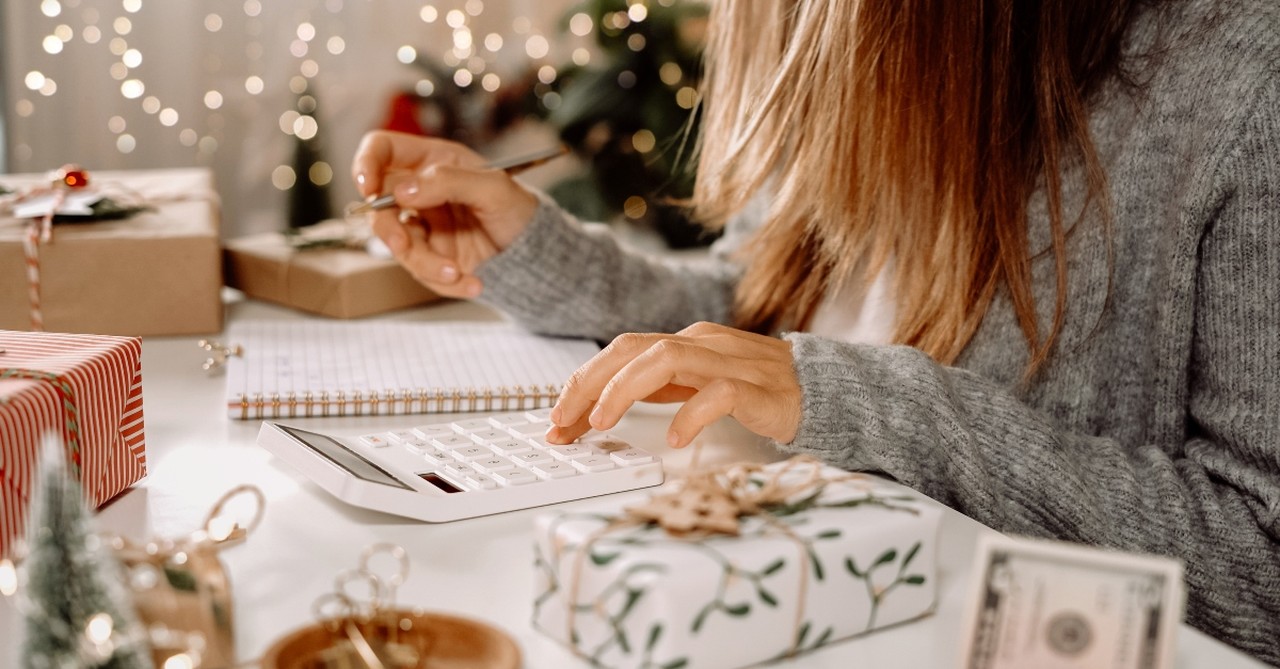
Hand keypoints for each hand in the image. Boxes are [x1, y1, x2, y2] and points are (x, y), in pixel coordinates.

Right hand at [350, 131, 538, 297]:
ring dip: (424, 263)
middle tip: (402, 244)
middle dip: (388, 228)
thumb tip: (403, 190)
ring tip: (457, 272)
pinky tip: (474, 283)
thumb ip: (449, 182)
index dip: (367, 163)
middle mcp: (421, 192)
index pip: (383, 150)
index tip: (368, 186)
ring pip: (398, 245)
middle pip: (379, 204)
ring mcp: (424, 226)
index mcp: (433, 161)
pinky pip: (421, 272)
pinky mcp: (432, 257)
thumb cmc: (519, 210)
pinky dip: (445, 282)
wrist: (536, 253)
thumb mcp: (494, 188)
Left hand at [547, 322, 801, 448]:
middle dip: (589, 384)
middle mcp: (702, 344)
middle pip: (631, 348)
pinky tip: (675, 440)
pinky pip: (719, 393)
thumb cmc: (759, 390)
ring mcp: (730, 362)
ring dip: (625, 389)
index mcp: (684, 342)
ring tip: (603, 423)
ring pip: (666, 359)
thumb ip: (658, 388)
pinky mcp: (758, 388)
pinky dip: (691, 415)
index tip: (556, 420)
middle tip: (563, 422)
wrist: (826, 390)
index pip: (620, 353)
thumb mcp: (698, 385)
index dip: (582, 383)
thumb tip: (600, 407)